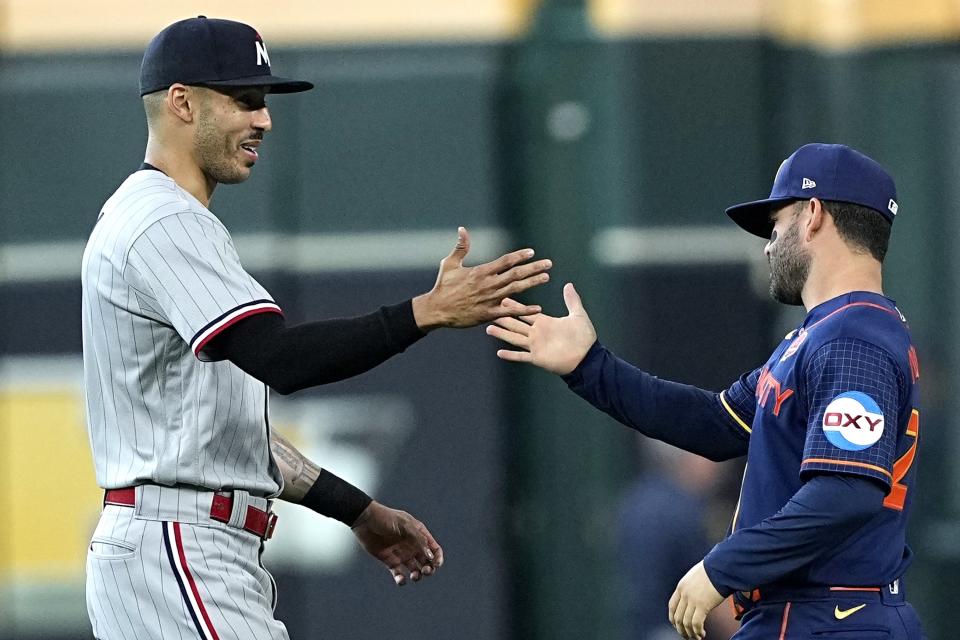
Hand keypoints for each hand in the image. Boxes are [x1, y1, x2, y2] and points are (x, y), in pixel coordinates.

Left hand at [351, 501, 443, 585]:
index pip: (434, 548)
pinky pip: (399, 574)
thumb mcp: (404, 525)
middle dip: (429, 569)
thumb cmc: (385, 518)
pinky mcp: (390, 561)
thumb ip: (418, 539)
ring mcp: (402, 554)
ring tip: (414, 576)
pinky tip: (401, 580)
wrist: (364, 520)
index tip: (436, 564)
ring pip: (415, 570)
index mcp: (419, 534)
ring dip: (417, 576)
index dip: (438, 558)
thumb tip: (430, 556)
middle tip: (425, 571)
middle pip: (427, 561)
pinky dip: (401, 580)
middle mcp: (412, 545)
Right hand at [412, 227, 551, 329]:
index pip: (505, 261)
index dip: (520, 256)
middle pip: (516, 274)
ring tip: (545, 277)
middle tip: (548, 264)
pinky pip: (510, 311)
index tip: (532, 252)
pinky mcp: (489, 314)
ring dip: (532, 283)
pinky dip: (524, 309)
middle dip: (533, 268)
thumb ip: (460, 247)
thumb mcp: (449, 264)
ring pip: (516, 290)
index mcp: (481, 272)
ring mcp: (490, 299)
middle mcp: (488, 284)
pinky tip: (537, 308)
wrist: (437, 310)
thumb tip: (462, 229)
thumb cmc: (443, 286)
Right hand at [486, 282, 596, 374]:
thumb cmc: (584, 338)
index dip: (514, 306)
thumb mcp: (578, 315)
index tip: (502, 299)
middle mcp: (537, 333)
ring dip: (502, 334)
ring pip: (514, 338)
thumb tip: (569, 285)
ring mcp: (535, 346)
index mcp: (545, 322)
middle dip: (503, 318)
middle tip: (489, 311)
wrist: (587, 358)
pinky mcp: (537, 358)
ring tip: (488, 328)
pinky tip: (499, 353)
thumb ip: (572, 300)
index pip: (525, 312)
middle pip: (515, 324)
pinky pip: (521, 356)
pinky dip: (510, 355)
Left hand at [668, 561, 724, 639]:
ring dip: (690, 633)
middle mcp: (684, 594)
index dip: (673, 618)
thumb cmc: (712, 571)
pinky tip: (702, 633)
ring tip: (696, 637)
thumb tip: (694, 598)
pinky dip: (697, 631)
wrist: (720, 567)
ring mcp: (692, 600)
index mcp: (681, 587)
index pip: (671, 607)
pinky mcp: (703, 605)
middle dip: (681, 630)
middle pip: (677, 617)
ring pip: (685, 623)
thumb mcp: (695, 577)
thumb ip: (691, 588)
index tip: (677, 625)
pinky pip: (696, 623)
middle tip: (687, 635)